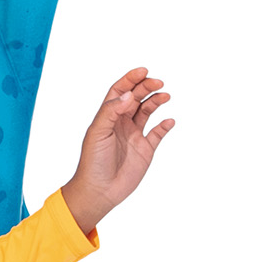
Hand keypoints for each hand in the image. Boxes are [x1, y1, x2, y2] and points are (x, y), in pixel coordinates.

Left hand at [61, 69, 173, 234]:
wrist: (99, 190)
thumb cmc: (92, 162)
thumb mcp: (98, 132)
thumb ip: (111, 111)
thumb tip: (129, 94)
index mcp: (108, 117)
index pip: (120, 91)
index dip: (130, 79)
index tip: (143, 71)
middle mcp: (121, 123)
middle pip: (136, 98)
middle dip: (146, 88)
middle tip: (158, 82)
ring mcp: (134, 136)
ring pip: (147, 112)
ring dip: (156, 102)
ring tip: (165, 96)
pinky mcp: (145, 150)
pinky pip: (157, 134)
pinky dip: (164, 126)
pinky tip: (169, 121)